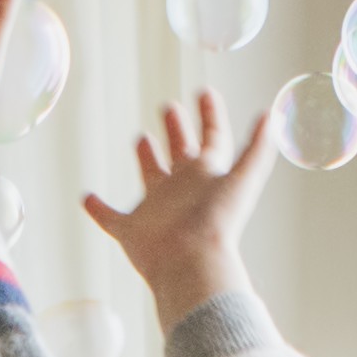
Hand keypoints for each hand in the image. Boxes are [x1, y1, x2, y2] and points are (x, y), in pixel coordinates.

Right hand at [85, 93, 272, 313]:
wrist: (190, 265)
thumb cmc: (216, 223)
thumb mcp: (244, 178)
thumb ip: (258, 147)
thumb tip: (269, 114)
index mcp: (207, 175)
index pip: (212, 138)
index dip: (211, 115)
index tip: (204, 92)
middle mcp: (182, 189)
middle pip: (180, 153)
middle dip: (176, 129)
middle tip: (169, 106)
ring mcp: (156, 210)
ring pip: (150, 177)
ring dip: (146, 158)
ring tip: (141, 139)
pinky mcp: (131, 231)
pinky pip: (111, 219)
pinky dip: (97, 210)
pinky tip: (86, 198)